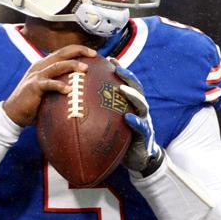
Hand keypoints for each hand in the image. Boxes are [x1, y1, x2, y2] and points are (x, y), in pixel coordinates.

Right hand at [3, 45, 96, 125]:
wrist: (14, 112)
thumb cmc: (35, 102)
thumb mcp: (49, 90)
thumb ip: (61, 84)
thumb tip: (82, 88)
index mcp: (45, 65)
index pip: (63, 52)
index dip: (78, 50)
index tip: (93, 53)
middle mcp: (41, 66)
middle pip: (62, 53)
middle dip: (79, 51)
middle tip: (94, 54)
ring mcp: (37, 75)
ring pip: (57, 65)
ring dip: (72, 65)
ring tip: (85, 69)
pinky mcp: (34, 86)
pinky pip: (48, 84)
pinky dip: (59, 85)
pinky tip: (68, 90)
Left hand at [109, 58, 163, 174]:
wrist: (138, 160)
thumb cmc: (121, 140)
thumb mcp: (111, 124)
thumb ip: (100, 113)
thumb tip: (75, 105)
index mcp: (131, 105)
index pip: (127, 84)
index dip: (120, 71)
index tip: (109, 59)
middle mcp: (139, 110)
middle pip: (136, 89)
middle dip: (128, 77)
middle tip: (117, 68)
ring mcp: (144, 121)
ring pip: (141, 105)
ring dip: (133, 95)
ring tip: (123, 89)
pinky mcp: (145, 136)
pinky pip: (141, 127)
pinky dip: (135, 122)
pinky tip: (128, 118)